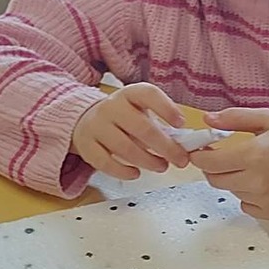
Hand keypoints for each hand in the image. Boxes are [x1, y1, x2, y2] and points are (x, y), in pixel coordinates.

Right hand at [70, 82, 189, 180]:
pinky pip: (105, 162)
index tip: (181, 123)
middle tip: (180, 160)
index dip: (166, 108)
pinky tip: (136, 173)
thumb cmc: (123, 118)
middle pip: (141, 127)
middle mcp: (111, 107)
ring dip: (148, 161)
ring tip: (162, 166)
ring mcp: (96, 126)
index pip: (148, 94)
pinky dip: (123, 171)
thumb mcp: (140, 112)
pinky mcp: (86, 146)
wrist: (85, 119)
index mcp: (129, 94)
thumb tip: (184, 145)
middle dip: (165, 146)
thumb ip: (160, 125)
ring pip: (125, 147)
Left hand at [188, 108, 268, 220]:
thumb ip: (235, 118)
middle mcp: (256, 180)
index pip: (209, 162)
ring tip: (254, 168)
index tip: (201, 150)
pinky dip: (248, 195)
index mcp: (253, 154)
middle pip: (215, 180)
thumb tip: (207, 120)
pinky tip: (263, 183)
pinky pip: (246, 205)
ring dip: (234, 180)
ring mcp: (263, 199)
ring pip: (231, 191)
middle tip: (225, 158)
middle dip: (214, 168)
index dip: (200, 156)